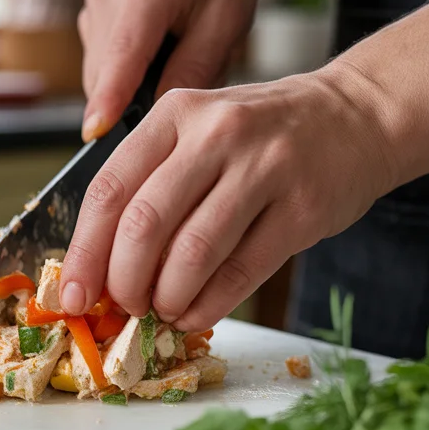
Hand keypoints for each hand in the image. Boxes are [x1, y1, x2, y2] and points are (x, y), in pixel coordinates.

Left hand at [59, 66, 396, 329]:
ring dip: (167, 298)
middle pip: (144, 224)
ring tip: (163, 312)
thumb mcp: (198, 133)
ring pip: (192, 253)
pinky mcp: (302, 209)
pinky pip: (241, 272)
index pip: (109, 189)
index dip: (84, 252)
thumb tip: (101, 269)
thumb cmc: (260, 136)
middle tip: (125, 308)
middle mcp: (216, 134)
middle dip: (124, 281)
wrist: (355, 117)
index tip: (72, 296)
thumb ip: (151, 186)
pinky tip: (194, 314)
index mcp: (175, 115)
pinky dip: (208, 305)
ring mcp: (264, 168)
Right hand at [78, 0, 257, 141]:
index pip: (124, 53)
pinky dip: (125, 79)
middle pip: (107, 76)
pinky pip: (100, 71)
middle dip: (137, 101)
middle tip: (186, 83)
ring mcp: (93, 9)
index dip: (110, 96)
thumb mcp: (228, 22)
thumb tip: (160, 116)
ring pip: (100, 78)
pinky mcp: (89, 22)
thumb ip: (195, 69)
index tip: (94, 132)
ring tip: (175, 61)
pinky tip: (157, 58)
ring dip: (132, 90)